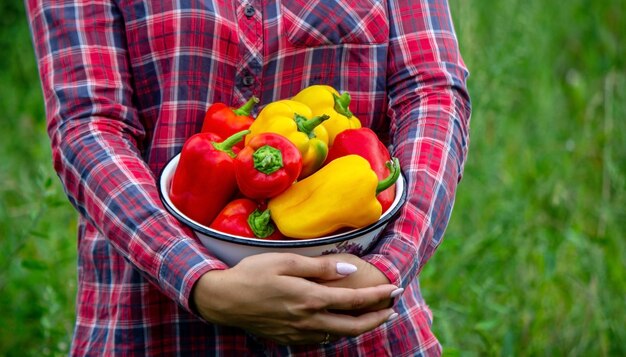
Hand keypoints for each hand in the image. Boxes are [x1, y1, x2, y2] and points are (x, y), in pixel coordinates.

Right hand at [191, 253, 397, 344]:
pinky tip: (339, 324)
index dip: (379, 296)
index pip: (354, 300)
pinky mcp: (289, 339)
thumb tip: (349, 270)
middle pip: (353, 326)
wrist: (224, 300)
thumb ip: (319, 267)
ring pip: (339, 336)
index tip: (396, 289)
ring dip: (360, 327)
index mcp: (310, 299)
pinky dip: (337, 333)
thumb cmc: (253, 274)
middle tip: (392, 309)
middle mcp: (309, 321)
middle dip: (377, 318)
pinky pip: (321, 340)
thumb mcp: (286, 262)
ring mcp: (299, 334)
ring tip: (372, 316)